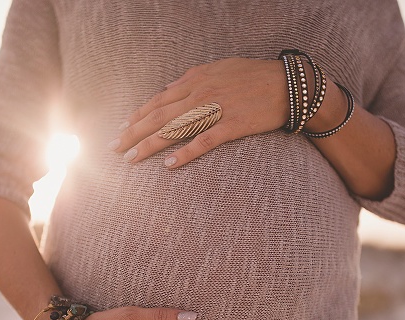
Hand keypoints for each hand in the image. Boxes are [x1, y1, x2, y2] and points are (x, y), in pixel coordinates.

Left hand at [109, 58, 288, 167]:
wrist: (289, 85)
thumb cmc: (254, 76)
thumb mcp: (220, 68)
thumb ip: (193, 79)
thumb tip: (170, 88)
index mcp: (196, 80)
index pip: (158, 100)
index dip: (137, 116)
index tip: (122, 129)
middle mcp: (201, 94)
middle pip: (158, 116)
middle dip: (133, 133)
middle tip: (115, 148)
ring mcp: (215, 110)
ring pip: (174, 130)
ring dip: (150, 145)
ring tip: (132, 159)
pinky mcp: (232, 126)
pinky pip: (203, 142)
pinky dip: (185, 154)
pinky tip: (169, 166)